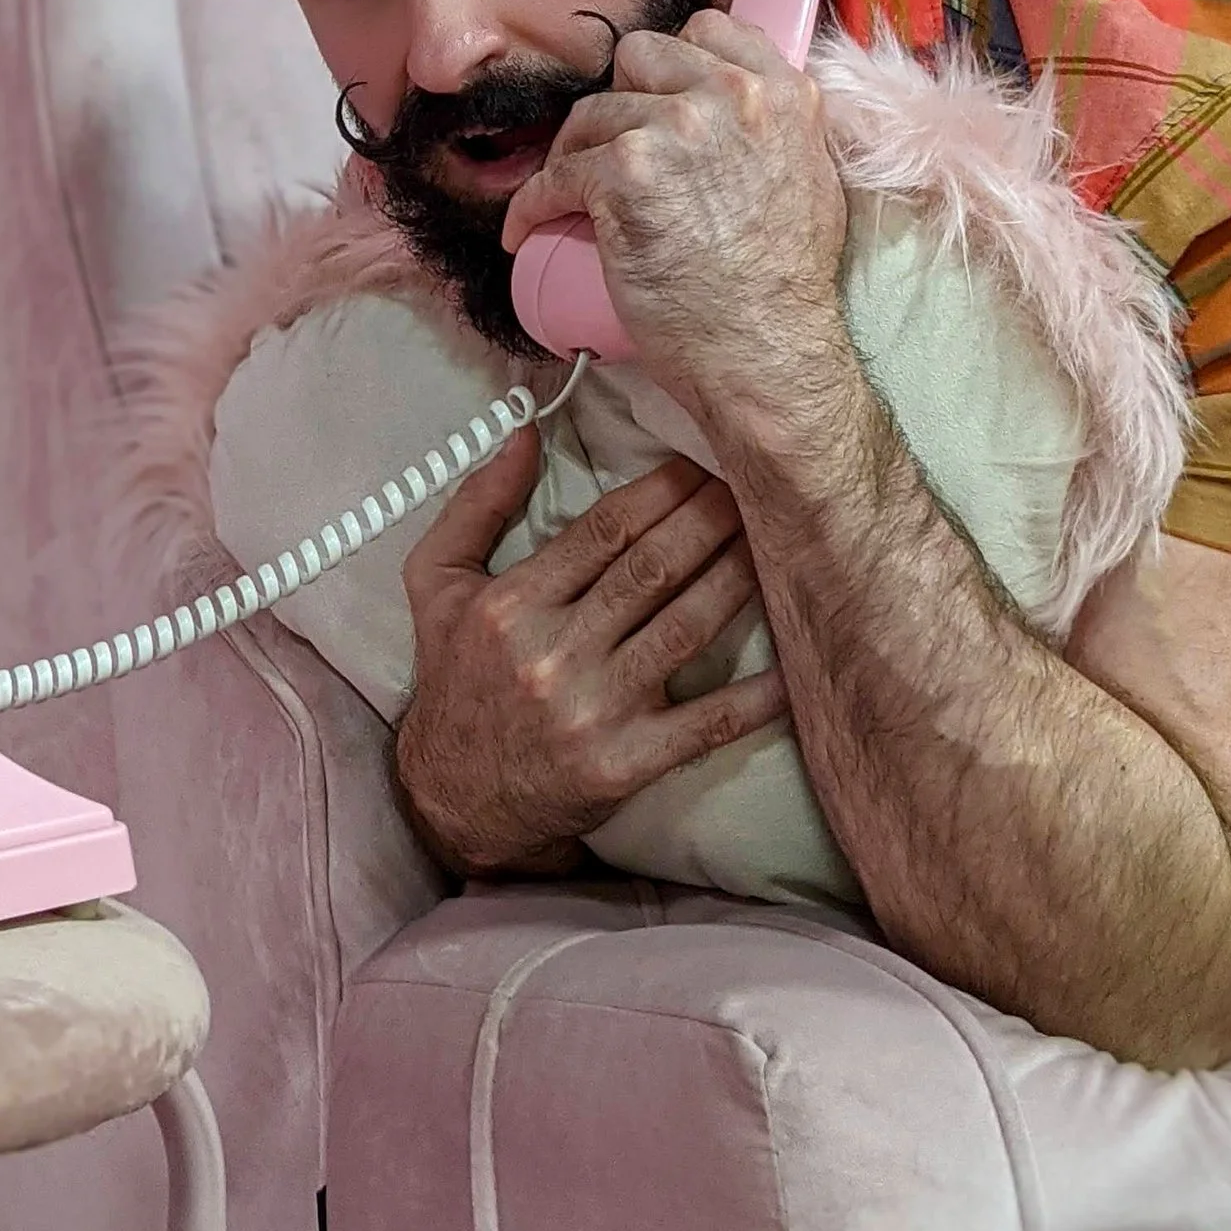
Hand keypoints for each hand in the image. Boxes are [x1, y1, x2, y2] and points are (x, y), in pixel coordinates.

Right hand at [391, 422, 788, 877]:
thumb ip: (476, 505)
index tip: (701, 465)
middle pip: (653, 570)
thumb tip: (522, 434)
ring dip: (737, 579)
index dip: (661, 492)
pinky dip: (756, 694)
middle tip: (755, 488)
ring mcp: (595, 710)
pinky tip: (794, 662)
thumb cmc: (454, 678)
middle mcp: (554, 653)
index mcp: (514, 604)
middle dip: (710, 521)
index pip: (603, 532)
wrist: (456, 796)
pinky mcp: (627, 762)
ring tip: (779, 542)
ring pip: (685, 628)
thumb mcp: (436, 582)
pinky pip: (706, 722)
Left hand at [500, 13, 851, 448]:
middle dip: (619, 99)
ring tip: (574, 196)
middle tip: (612, 147)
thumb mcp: (811, 180)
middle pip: (638, 55)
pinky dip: (533, 205)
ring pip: (590, 116)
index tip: (651, 94)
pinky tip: (528, 227)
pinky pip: (553, 176)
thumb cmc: (785, 287)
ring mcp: (674, 131)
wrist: (768, 351)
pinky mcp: (622, 175)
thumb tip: (739, 111)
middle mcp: (729, 96)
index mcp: (782, 93)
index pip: (708, 28)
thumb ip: (776, 129)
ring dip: (575, 155)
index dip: (670, 62)